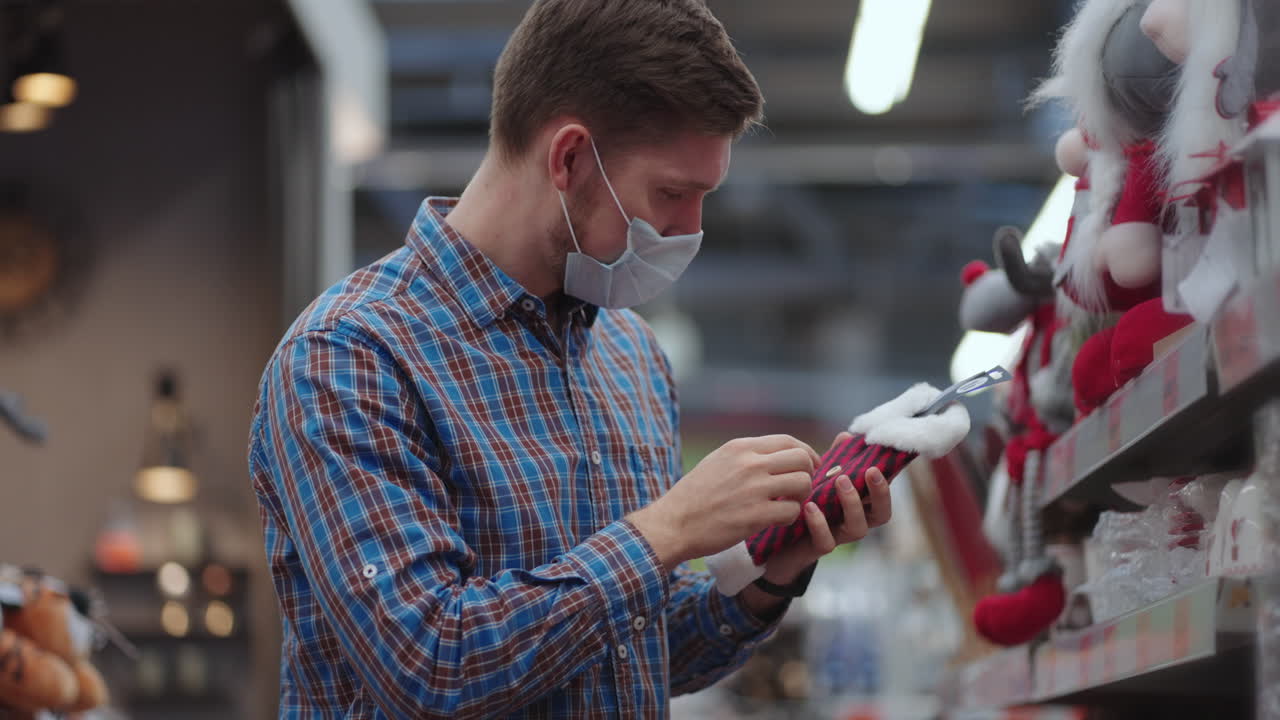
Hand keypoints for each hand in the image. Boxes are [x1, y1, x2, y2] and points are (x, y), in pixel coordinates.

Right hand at [629, 435, 820, 571]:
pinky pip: (792, 511)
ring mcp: (754, 489)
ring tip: (788, 505)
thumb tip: (776, 456)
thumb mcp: (717, 461)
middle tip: (799, 489)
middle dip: (807, 474)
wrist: (674, 524)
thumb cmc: (694, 496)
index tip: (810, 466)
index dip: (805, 453)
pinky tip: (776, 521)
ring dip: (802, 497)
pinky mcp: (756, 515)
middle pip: (801, 459)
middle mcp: (750, 464)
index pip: (788, 441)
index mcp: (740, 448)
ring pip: (803, 483)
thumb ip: (746, 456)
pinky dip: (790, 517)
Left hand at [759, 432, 893, 585]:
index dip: (888, 478)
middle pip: (881, 513)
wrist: (778, 542)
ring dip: (852, 503)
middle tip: (871, 470)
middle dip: (880, 492)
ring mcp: (837, 536)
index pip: (881, 493)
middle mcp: (853, 521)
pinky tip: (810, 506)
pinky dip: (820, 523)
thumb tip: (847, 435)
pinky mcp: (816, 548)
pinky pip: (826, 541)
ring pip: (858, 528)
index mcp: (858, 504)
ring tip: (840, 480)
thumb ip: (835, 460)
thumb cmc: (806, 505)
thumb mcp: (820, 480)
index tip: (884, 458)